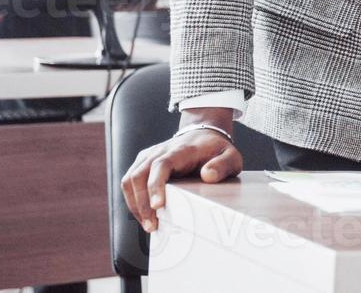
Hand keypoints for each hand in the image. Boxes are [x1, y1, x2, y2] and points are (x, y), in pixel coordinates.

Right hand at [121, 111, 241, 232]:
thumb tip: (208, 175)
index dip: (156, 185)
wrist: (203, 135)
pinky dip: (133, 201)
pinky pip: (129, 182)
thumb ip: (223, 165)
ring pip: (129, 179)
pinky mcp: (143, 163)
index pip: (161, 165)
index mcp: (180, 150)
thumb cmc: (215, 150)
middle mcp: (159, 151)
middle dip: (141, 204)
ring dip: (135, 205)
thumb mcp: (230, 156)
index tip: (158, 206)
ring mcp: (149, 157)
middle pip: (139, 175)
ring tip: (148, 224)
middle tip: (152, 226)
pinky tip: (144, 216)